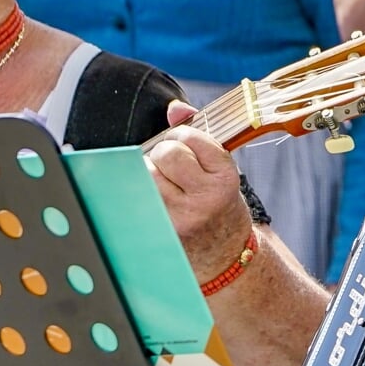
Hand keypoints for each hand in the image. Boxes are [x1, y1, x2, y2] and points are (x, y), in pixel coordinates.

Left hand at [148, 100, 254, 283]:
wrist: (225, 257)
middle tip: (170, 164)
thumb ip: (198, 135)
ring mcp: (182, 217)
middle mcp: (205, 199)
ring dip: (150, 170)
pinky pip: (138, 196)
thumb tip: (174, 108)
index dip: (181, 136)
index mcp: (225, 178)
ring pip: (148, 173)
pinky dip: (140, 190)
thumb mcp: (221, 171)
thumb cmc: (220, 206)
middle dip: (163, 152)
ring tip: (162, 181)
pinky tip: (153, 197)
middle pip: (167, 153)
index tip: (183, 144)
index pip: (191, 138)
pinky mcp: (161, 231)